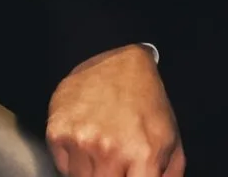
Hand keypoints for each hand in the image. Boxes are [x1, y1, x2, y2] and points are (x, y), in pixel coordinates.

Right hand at [45, 46, 182, 176]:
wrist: (118, 63)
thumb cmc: (146, 103)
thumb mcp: (170, 140)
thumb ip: (168, 176)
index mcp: (143, 153)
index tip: (128, 173)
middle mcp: (110, 149)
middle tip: (116, 163)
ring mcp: (81, 140)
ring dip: (91, 171)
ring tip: (103, 148)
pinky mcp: (58, 132)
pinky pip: (63, 166)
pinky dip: (74, 160)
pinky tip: (86, 138)